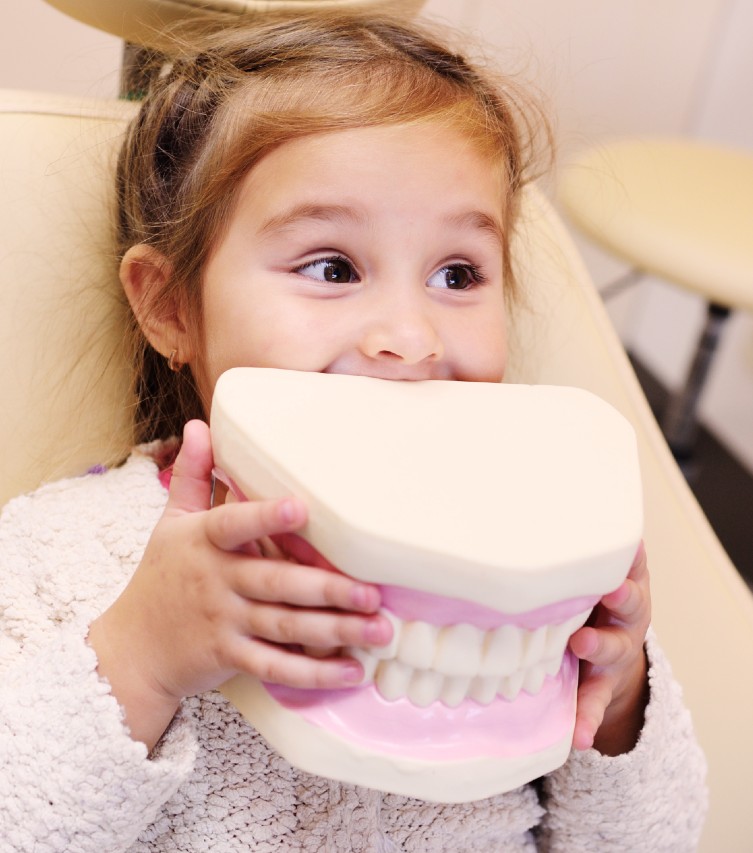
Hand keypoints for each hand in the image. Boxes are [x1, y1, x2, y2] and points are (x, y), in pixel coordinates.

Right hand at [88, 420, 391, 748]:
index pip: (235, 525)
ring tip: (379, 629)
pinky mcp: (230, 657)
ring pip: (285, 627)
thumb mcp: (171, 522)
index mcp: (204, 541)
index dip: (267, 517)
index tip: (304, 508)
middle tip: (372, 593)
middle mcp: (216, 581)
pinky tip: (352, 671)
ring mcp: (224, 622)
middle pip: (277, 584)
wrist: (132, 648)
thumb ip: (194, 476)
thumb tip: (200, 424)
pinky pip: (275, 667)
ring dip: (335, 630)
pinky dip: (314, 673)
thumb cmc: (161, 576)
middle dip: (327, 589)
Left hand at [568, 542, 650, 755]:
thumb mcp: (587, 577)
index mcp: (620, 586)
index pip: (628, 566)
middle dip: (622, 596)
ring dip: (600, 646)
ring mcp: (614, 653)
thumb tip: (543, 510)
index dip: (626, 556)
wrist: (604, 653)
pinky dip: (589, 717)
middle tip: (611, 589)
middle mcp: (623, 618)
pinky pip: (595, 702)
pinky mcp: (601, 686)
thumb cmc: (587, 602)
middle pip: (629, 604)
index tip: (625, 544)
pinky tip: (581, 735)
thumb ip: (573, 554)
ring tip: (583, 645)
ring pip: (613, 649)